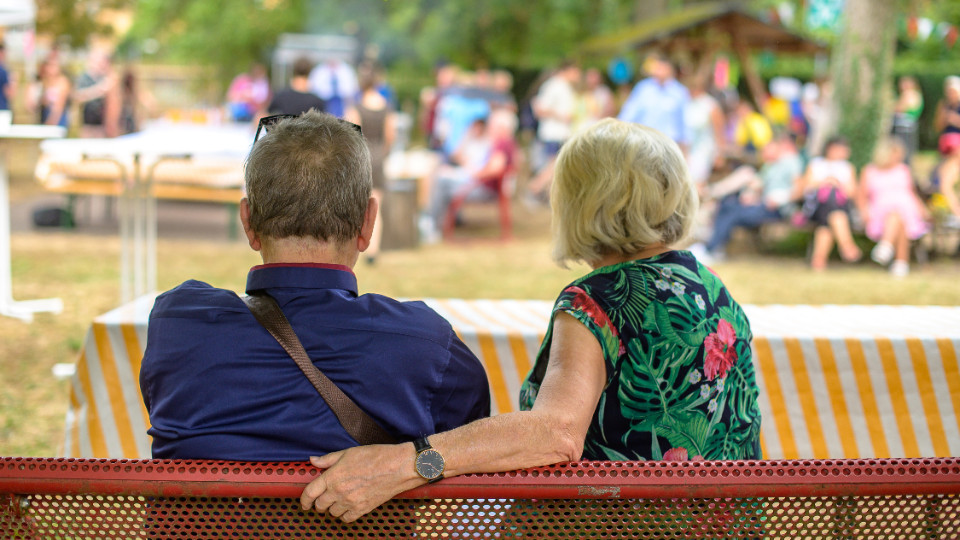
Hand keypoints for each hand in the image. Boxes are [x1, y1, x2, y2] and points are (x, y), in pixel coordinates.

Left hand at [300, 443, 420, 522]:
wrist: (397, 466)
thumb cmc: (375, 456)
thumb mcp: (348, 452)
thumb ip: (328, 459)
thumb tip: (313, 461)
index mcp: (333, 476)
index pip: (310, 493)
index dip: (304, 500)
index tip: (304, 503)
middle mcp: (339, 491)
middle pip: (320, 505)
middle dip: (319, 503)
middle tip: (324, 498)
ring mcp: (350, 502)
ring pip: (332, 513)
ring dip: (333, 508)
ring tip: (339, 501)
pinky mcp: (362, 509)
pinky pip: (346, 519)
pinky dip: (345, 515)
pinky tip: (349, 507)